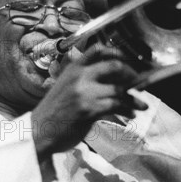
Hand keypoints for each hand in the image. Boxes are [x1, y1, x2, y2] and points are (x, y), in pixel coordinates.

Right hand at [31, 44, 147, 161]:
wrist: (38, 131)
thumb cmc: (54, 112)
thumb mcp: (65, 87)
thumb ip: (84, 79)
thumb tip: (115, 80)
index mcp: (73, 68)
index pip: (97, 50)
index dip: (116, 52)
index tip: (128, 60)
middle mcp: (80, 76)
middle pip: (114, 66)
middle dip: (131, 75)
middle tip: (139, 84)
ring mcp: (84, 92)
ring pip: (119, 89)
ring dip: (134, 99)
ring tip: (142, 105)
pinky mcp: (89, 109)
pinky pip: (116, 105)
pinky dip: (127, 110)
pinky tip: (131, 114)